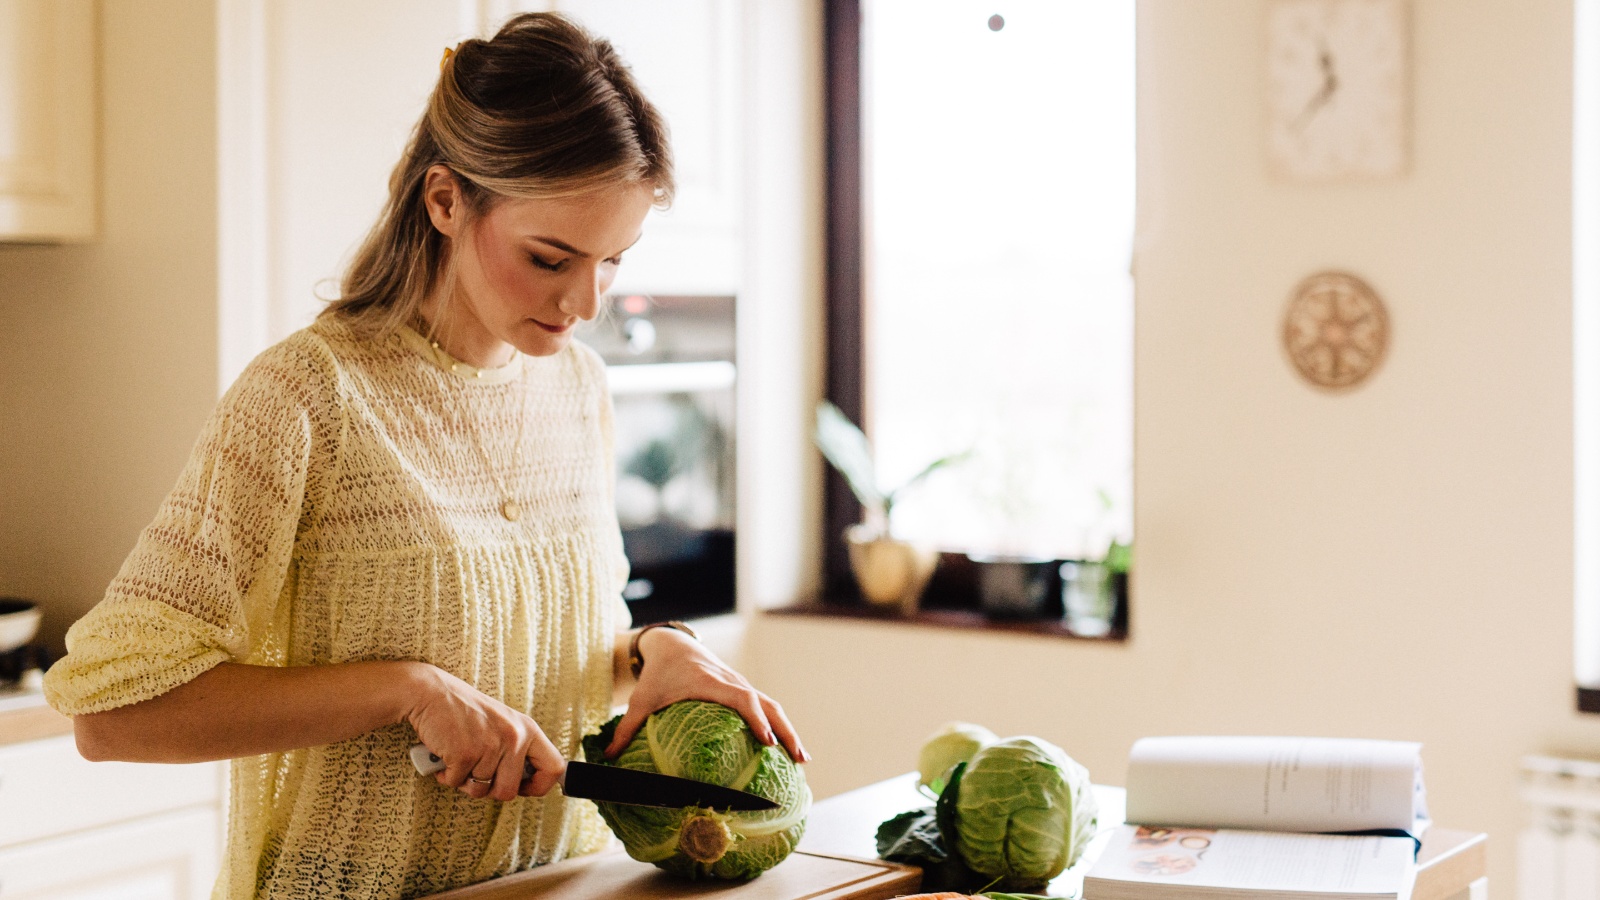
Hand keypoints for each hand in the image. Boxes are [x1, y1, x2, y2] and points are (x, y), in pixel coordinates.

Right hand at [404, 663, 564, 801]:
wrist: (430, 692)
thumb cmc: (464, 710)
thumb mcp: (502, 723)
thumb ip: (516, 748)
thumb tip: (524, 784)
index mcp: (527, 729)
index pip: (554, 768)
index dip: (539, 786)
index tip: (522, 788)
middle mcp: (514, 737)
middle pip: (509, 791)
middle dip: (489, 789)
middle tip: (475, 773)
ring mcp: (490, 746)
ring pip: (480, 791)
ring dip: (464, 781)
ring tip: (458, 758)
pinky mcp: (464, 754)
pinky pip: (456, 783)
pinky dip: (447, 775)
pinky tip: (445, 756)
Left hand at [605, 628, 810, 763]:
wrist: (671, 645)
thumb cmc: (656, 674)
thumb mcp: (641, 700)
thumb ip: (626, 728)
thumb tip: (609, 760)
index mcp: (711, 682)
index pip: (742, 698)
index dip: (756, 718)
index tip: (767, 740)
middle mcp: (732, 682)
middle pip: (768, 704)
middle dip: (786, 730)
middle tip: (799, 758)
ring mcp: (740, 684)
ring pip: (773, 706)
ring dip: (789, 730)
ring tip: (802, 759)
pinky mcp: (742, 689)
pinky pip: (766, 707)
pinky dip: (779, 725)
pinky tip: (785, 750)